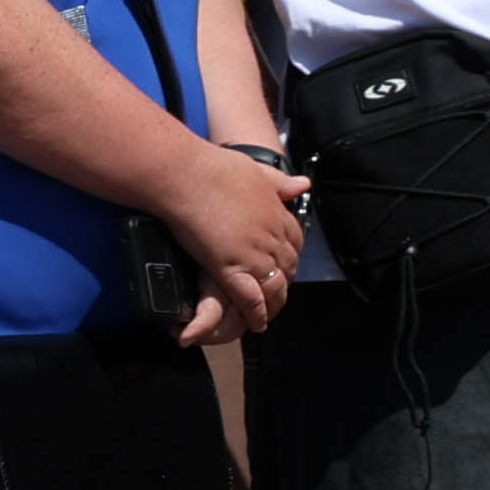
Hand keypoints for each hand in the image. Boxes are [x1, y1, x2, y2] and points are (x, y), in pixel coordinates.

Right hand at [152, 137, 310, 343]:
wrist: (185, 174)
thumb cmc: (212, 167)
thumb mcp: (256, 169)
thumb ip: (280, 181)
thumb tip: (304, 185)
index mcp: (276, 212)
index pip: (295, 240)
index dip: (291, 254)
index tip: (284, 262)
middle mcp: (270, 235)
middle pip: (287, 266)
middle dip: (284, 281)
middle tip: (276, 293)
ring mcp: (251, 253)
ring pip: (273, 285)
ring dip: (274, 302)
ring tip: (268, 314)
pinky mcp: (229, 266)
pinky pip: (249, 297)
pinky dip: (256, 313)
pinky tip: (256, 322)